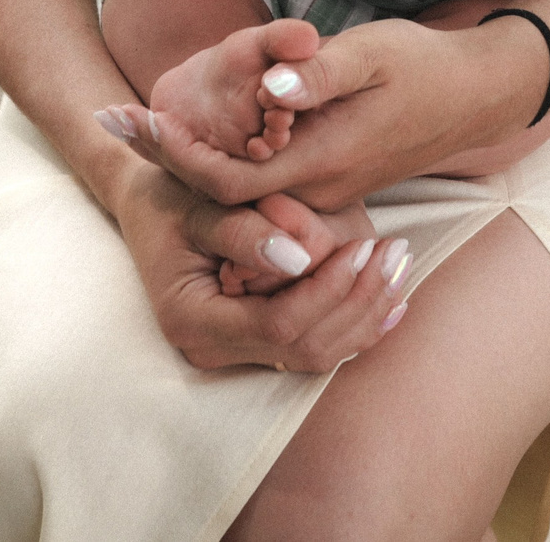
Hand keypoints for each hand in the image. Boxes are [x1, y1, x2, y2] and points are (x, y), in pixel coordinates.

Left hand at [102, 16, 545, 212]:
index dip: (174, 152)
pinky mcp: (331, 181)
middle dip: (162, 156)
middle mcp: (316, 189)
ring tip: (132, 127)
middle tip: (104, 118)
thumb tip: (267, 86)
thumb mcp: (374, 54)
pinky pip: (264, 187)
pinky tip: (191, 141)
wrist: (481, 98)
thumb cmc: (426, 66)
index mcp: (322, 161)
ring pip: (240, 193)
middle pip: (222, 191)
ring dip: (187, 161)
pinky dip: (221, 163)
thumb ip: (318, 74)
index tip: (128, 116)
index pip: (229, 176)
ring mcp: (324, 191)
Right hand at [111, 163, 410, 370]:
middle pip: (307, 348)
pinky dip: (356, 324)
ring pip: (318, 355)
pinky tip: (392, 299)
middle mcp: (212, 350)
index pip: (279, 325)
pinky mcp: (255, 344)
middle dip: (359, 303)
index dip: (327, 290)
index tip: (364, 245)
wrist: (151, 204)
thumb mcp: (197, 203)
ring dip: (366, 314)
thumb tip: (300, 258)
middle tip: (396, 252)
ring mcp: (234, 353)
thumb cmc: (170, 194)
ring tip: (399, 265)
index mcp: (192, 321)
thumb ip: (243, 232)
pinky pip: (314, 347)